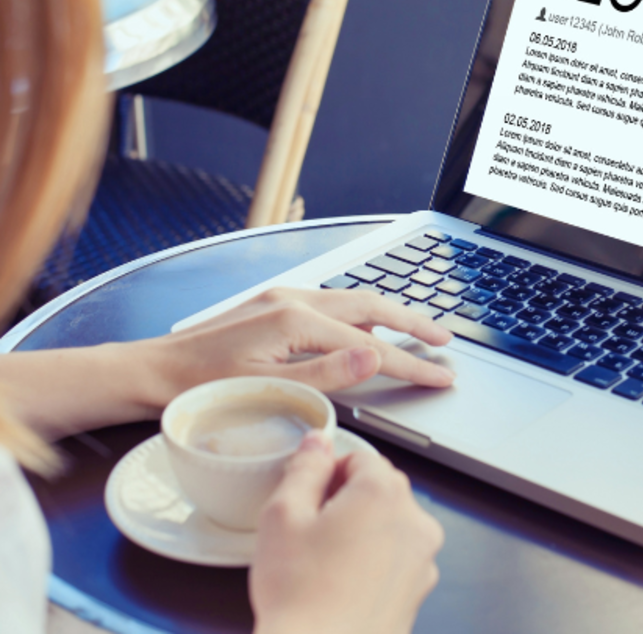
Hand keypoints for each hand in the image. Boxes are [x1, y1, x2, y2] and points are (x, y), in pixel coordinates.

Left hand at [146, 287, 454, 407]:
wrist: (152, 371)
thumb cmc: (201, 388)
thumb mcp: (268, 389)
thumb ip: (327, 373)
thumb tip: (376, 353)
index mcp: (295, 320)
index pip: (371, 345)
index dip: (411, 363)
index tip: (442, 375)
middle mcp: (293, 299)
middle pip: (371, 305)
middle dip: (413, 321)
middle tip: (444, 340)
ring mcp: (283, 298)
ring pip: (353, 301)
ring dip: (389, 315)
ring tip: (417, 332)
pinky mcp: (275, 305)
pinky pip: (331, 305)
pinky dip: (359, 316)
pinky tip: (366, 330)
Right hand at [251, 431, 443, 633]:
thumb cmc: (300, 596)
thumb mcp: (283, 515)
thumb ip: (305, 467)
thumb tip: (318, 443)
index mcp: (384, 492)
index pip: (360, 457)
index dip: (328, 474)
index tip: (309, 499)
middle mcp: (414, 520)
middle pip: (379, 489)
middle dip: (346, 501)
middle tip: (310, 533)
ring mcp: (422, 558)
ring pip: (389, 525)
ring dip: (362, 532)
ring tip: (324, 564)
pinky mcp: (419, 591)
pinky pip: (396, 560)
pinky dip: (374, 564)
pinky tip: (342, 586)